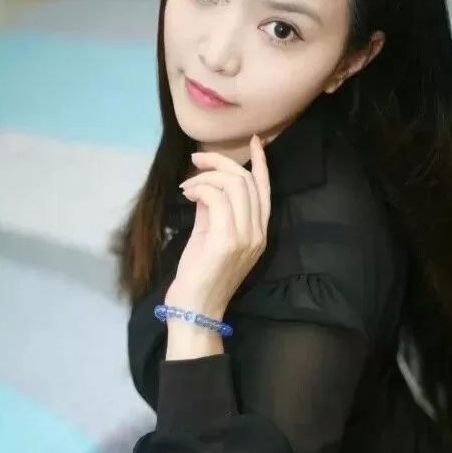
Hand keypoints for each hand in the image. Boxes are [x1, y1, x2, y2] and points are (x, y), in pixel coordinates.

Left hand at [165, 136, 270, 318]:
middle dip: (220, 163)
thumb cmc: (199, 276)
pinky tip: (187, 193)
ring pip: (233, 185)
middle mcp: (258, 233)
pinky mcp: (227, 240)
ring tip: (188, 184)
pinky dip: (199, 188)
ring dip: (206, 176)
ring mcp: (245, 237)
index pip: (265, 191)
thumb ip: (212, 210)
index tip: (253, 142)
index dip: (261, 164)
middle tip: (196, 161)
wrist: (195, 309)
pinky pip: (216, 198)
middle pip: (247, 181)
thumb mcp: (209, 236)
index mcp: (259, 233)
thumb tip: (204, 185)